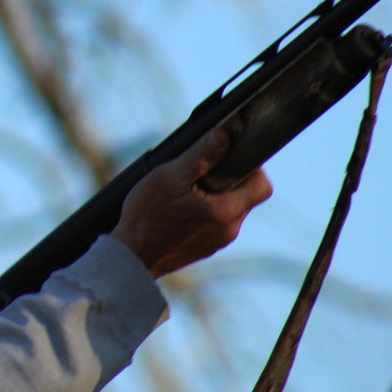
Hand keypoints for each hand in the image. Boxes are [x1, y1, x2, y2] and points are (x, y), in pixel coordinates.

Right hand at [111, 128, 272, 278]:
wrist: (130, 256)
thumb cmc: (146, 216)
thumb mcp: (169, 177)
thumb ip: (200, 156)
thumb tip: (223, 135)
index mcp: (225, 212)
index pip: (261, 186)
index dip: (251, 167)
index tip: (228, 157)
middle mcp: (228, 230)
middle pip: (246, 197)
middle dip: (229, 179)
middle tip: (200, 171)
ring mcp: (218, 242)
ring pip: (230, 210)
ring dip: (216, 196)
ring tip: (185, 191)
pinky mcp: (206, 248)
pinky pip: (217, 223)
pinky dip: (206, 211)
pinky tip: (180, 208)